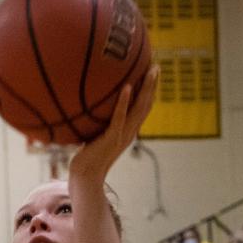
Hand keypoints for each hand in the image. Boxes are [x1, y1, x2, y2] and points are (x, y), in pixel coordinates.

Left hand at [69, 66, 158, 185]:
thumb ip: (97, 123)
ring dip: (147, 88)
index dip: (149, 92)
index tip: (152, 74)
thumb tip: (87, 106)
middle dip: (153, 85)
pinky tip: (127, 87)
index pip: (143, 108)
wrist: (85, 176)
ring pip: (140, 108)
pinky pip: (120, 117)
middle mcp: (130, 132)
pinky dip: (124, 102)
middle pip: (146, 105)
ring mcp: (123, 135)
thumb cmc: (86, 158)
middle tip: (157, 66)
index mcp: (128, 131)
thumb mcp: (94, 136)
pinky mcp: (112, 138)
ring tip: (151, 71)